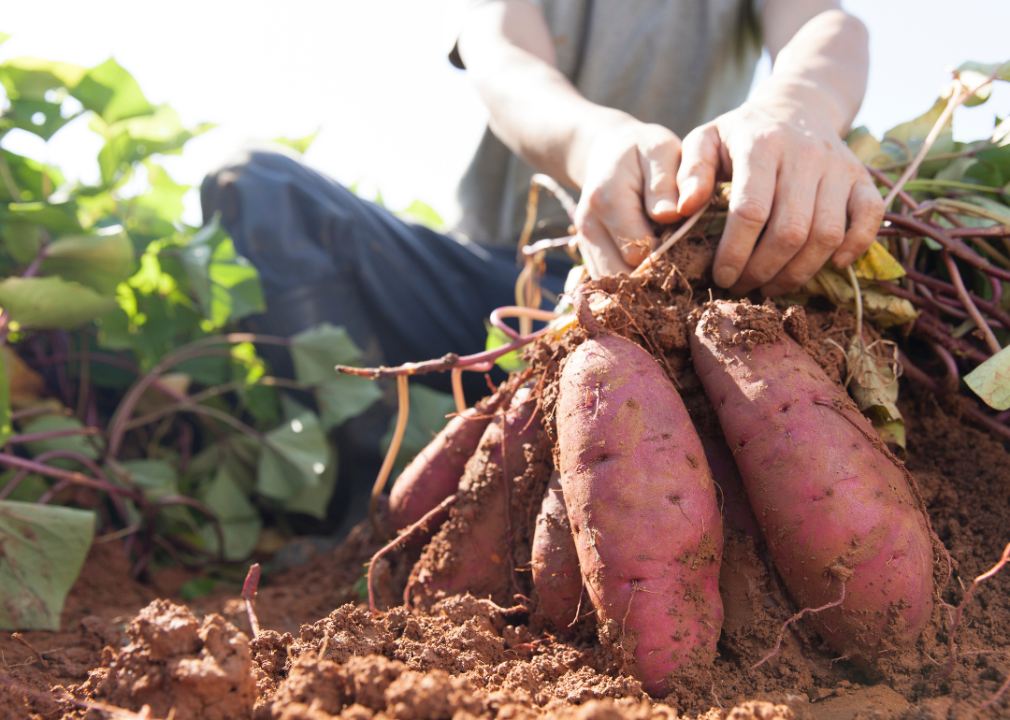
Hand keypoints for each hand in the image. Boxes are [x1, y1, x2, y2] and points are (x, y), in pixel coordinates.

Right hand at [573, 119, 683, 277]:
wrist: (608, 152)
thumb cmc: (643, 150)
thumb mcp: (660, 150)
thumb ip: (665, 182)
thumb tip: (671, 215)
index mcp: (607, 200)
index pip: (640, 250)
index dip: (670, 254)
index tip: (692, 247)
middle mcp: (589, 227)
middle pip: (624, 274)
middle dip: (656, 276)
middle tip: (686, 264)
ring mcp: (584, 243)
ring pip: (614, 286)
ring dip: (643, 285)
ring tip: (670, 271)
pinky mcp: (587, 254)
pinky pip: (609, 283)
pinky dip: (631, 285)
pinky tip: (653, 271)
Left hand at [675, 93, 883, 296]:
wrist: (797, 106)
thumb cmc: (742, 134)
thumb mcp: (705, 140)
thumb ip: (689, 172)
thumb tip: (682, 209)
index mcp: (762, 146)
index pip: (750, 211)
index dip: (735, 252)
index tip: (721, 276)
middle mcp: (805, 155)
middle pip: (790, 230)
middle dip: (763, 270)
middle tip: (743, 286)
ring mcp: (839, 167)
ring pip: (826, 234)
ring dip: (798, 271)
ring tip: (771, 285)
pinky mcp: (862, 178)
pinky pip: (871, 217)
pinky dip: (856, 246)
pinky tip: (832, 265)